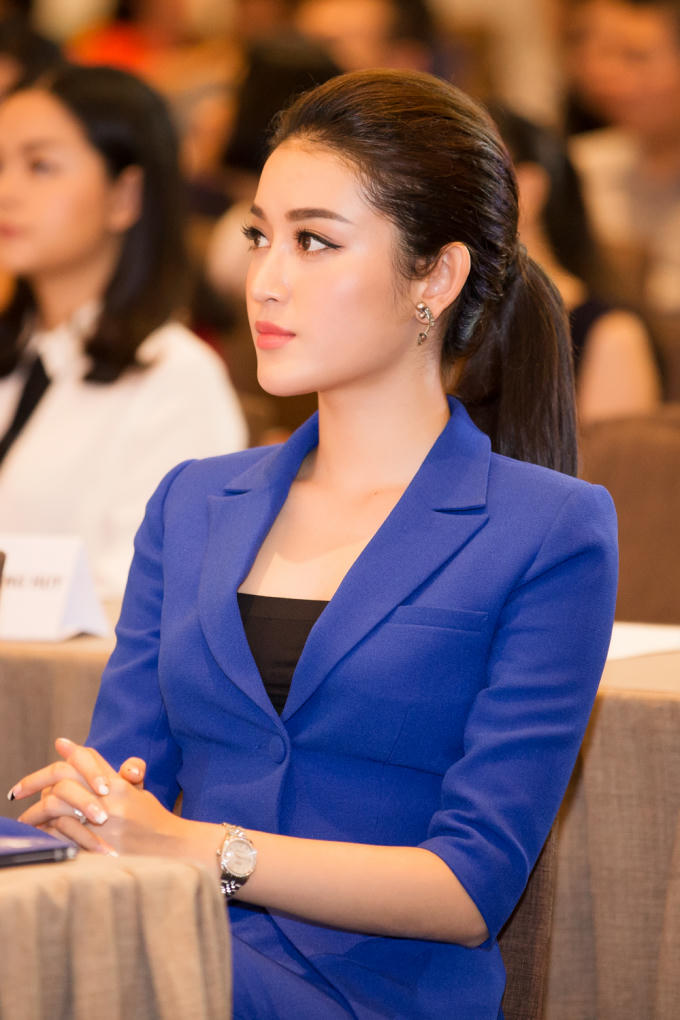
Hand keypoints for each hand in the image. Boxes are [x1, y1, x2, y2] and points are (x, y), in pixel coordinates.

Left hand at [9, 739, 185, 856]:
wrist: (170, 849)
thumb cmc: (150, 818)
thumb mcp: (130, 789)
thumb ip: (99, 768)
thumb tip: (63, 743)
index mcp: (118, 784)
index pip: (85, 759)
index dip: (62, 756)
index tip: (50, 753)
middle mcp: (109, 800)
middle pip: (63, 781)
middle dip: (33, 783)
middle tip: (16, 792)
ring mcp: (103, 824)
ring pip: (57, 806)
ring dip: (35, 812)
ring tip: (25, 819)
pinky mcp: (97, 846)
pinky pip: (62, 833)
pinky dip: (47, 832)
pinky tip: (40, 833)